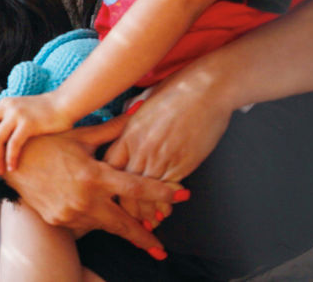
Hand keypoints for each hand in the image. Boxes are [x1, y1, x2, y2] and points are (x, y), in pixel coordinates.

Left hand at [0, 94, 72, 173]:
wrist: (65, 104)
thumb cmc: (45, 112)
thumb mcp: (22, 111)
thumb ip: (10, 121)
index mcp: (3, 105)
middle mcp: (6, 107)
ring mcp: (17, 114)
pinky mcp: (28, 123)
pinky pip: (14, 144)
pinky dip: (11, 158)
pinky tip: (13, 167)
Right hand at [1, 117, 184, 256]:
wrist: (9, 162)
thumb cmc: (46, 144)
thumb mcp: (79, 136)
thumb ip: (112, 129)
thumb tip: (137, 110)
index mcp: (93, 175)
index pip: (136, 188)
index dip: (163, 192)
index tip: (184, 196)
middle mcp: (84, 199)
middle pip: (124, 224)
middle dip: (145, 238)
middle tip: (162, 249)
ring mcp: (71, 213)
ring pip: (104, 225)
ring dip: (118, 226)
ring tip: (136, 233)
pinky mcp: (60, 221)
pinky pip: (85, 224)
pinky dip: (95, 220)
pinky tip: (99, 216)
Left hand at [103, 67, 228, 226]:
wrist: (204, 90)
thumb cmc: (175, 92)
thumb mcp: (143, 107)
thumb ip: (132, 125)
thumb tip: (124, 133)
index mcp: (127, 134)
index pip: (110, 166)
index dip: (108, 183)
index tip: (108, 193)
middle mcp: (140, 149)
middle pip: (124, 186)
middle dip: (125, 205)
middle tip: (126, 218)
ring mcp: (161, 158)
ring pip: (146, 194)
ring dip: (146, 211)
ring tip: (146, 224)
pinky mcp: (182, 164)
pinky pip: (168, 191)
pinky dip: (166, 203)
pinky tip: (165, 211)